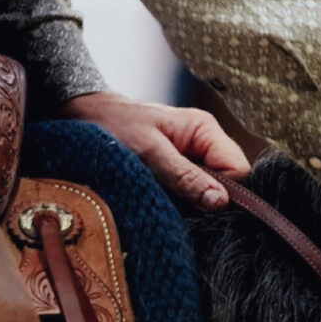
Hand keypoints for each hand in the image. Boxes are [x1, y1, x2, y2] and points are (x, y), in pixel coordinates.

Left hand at [60, 92, 249, 209]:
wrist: (82, 118)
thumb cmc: (112, 126)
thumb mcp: (148, 152)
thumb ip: (184, 177)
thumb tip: (220, 202)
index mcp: (205, 130)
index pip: (239, 171)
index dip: (224, 192)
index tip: (195, 203)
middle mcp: (204, 144)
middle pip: (228, 185)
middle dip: (205, 200)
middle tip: (173, 202)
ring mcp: (192, 159)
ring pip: (209, 194)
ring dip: (188, 203)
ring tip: (160, 198)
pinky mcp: (178, 173)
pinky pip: (190, 195)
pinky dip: (177, 203)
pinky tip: (159, 201)